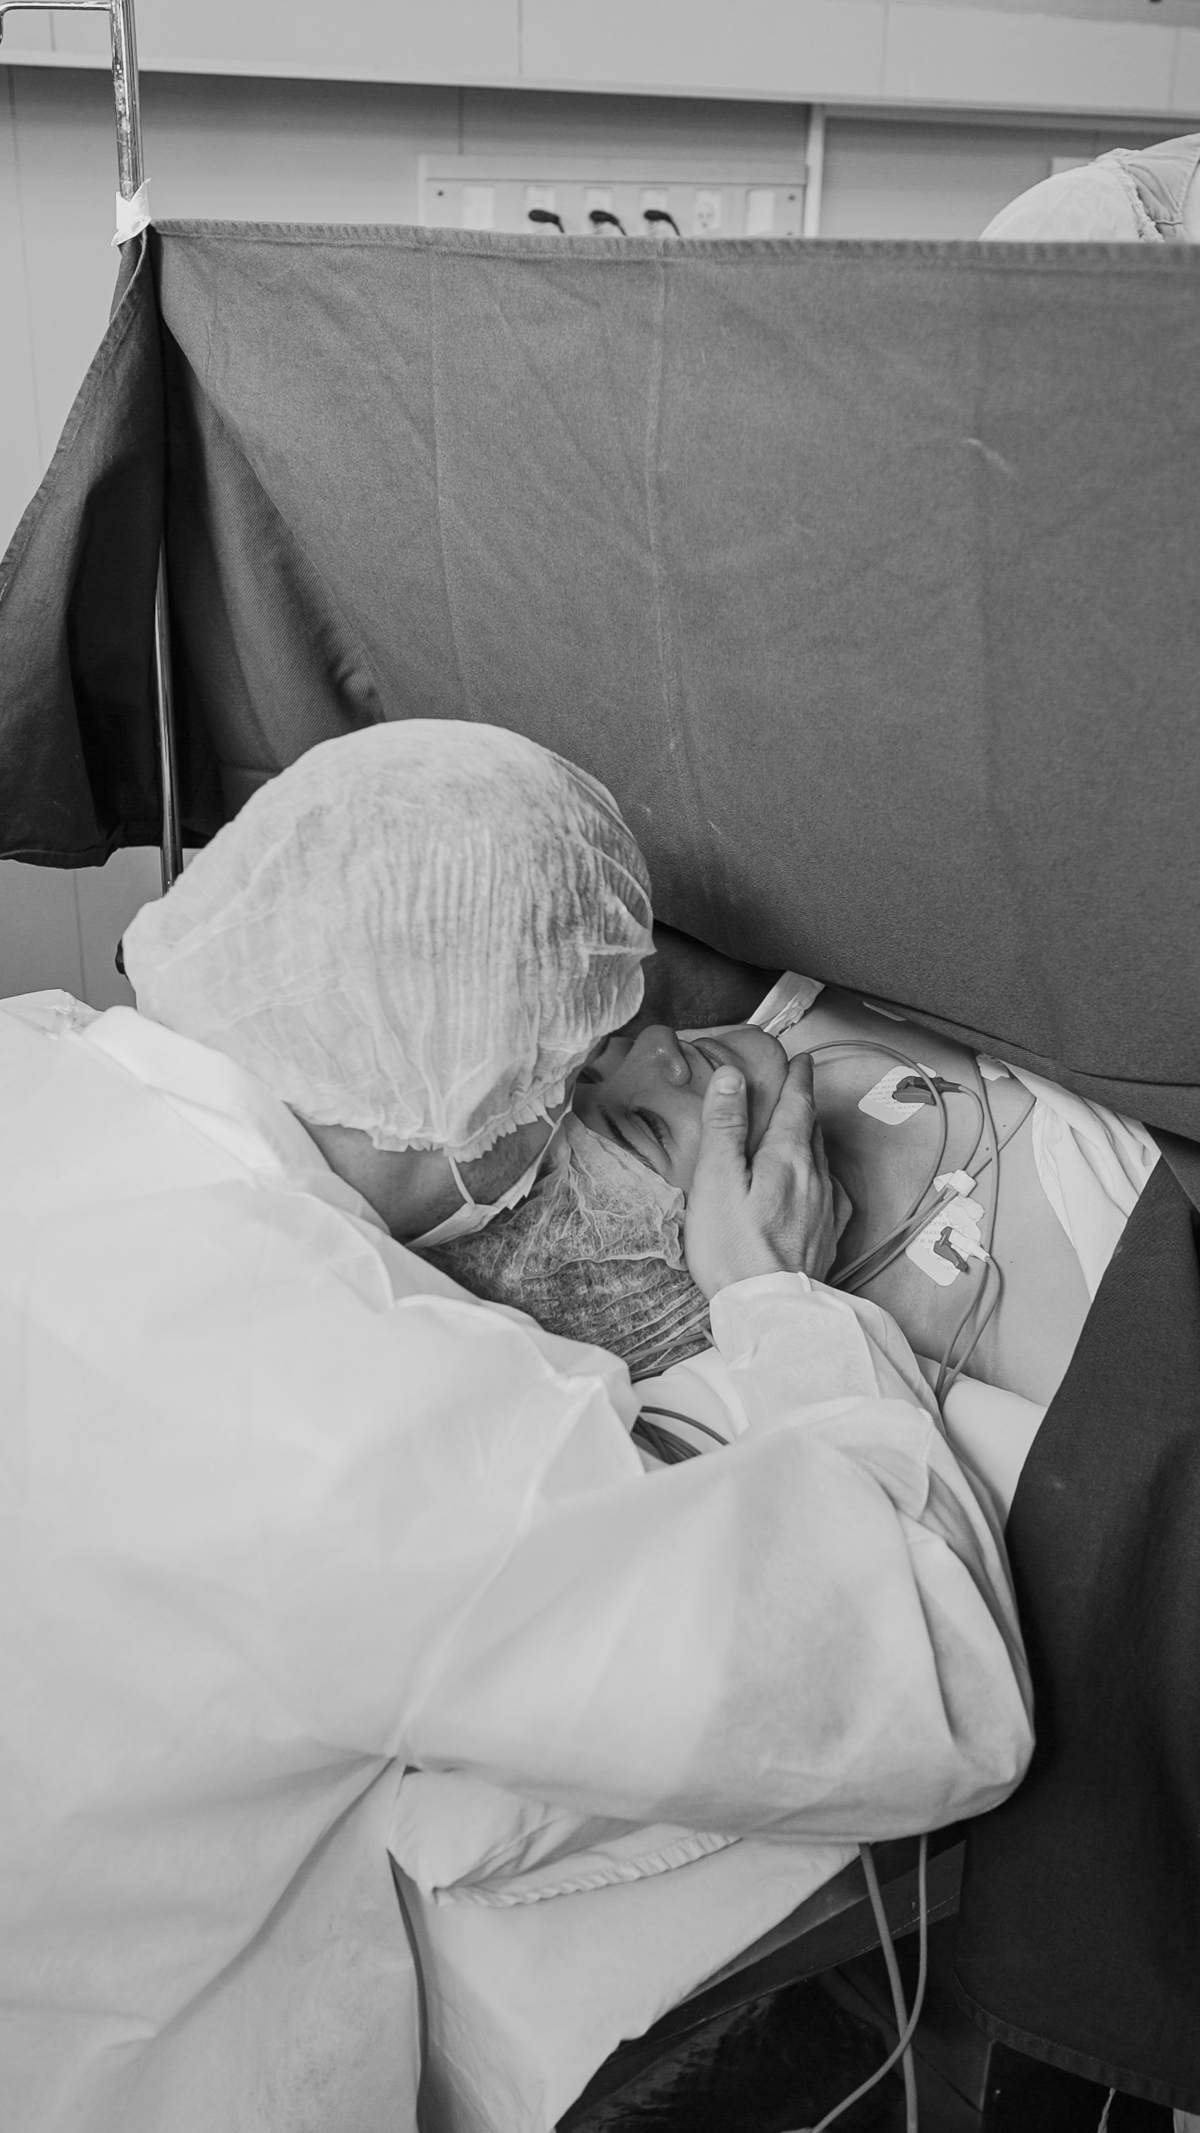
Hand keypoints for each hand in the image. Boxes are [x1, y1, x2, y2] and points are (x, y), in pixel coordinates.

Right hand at [684, 1055, 846, 1300]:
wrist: (769, 1309)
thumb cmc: (734, 1249)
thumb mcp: (716, 1181)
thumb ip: (725, 1127)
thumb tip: (731, 1077)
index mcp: (787, 1158)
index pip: (799, 1105)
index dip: (799, 1078)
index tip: (801, 1060)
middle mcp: (815, 1178)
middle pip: (813, 1129)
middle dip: (806, 1104)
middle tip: (798, 1087)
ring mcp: (825, 1209)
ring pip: (822, 1160)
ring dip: (812, 1137)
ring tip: (801, 1128)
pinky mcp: (827, 1236)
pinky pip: (830, 1193)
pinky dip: (820, 1175)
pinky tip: (816, 1184)